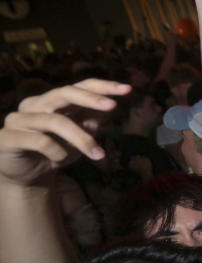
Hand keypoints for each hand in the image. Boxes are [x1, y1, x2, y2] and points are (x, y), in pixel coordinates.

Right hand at [0, 79, 130, 186]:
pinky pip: (40, 141)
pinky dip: (57, 151)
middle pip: (63, 92)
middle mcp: (34, 104)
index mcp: (52, 100)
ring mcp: (18, 119)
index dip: (102, 86)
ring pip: (55, 121)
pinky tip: (61, 160)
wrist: (26, 177)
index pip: (78, 86)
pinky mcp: (6, 137)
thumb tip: (109, 106)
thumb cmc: (56, 152)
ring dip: (81, 139)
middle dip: (90, 99)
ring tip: (98, 155)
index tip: (128, 89)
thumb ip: (90, 121)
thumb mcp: (79, 137)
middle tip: (113, 106)